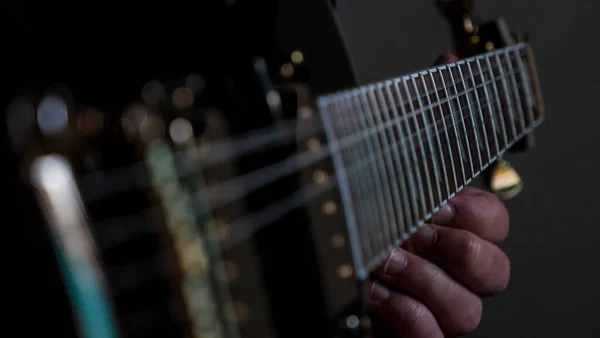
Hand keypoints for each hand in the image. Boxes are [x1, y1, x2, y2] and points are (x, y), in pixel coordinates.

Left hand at [368, 187, 510, 336]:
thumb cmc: (359, 244)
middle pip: (495, 271)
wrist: (336, 286)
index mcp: (457, 240)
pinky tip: (377, 293)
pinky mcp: (422, 336)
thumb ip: (403, 197)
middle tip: (417, 234)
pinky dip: (405, 313)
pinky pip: (431, 335)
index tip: (439, 206)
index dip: (474, 214)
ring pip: (467, 309)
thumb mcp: (379, 209)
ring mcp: (444, 314)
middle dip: (459, 249)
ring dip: (424, 279)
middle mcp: (460, 280)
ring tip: (388, 262)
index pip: (494, 223)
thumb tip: (411, 181)